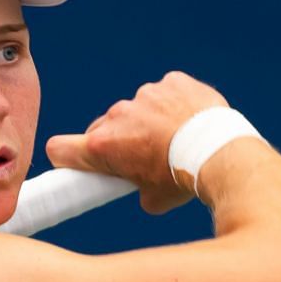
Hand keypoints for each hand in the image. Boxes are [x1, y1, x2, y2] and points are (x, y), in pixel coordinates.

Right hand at [44, 70, 230, 214]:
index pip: (60, 148)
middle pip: (102, 129)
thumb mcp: (153, 199)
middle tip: (143, 157)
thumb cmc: (183, 179)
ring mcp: (144, 95)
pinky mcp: (171, 81)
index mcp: (103, 147)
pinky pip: (165, 92)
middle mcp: (117, 116)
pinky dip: (173, 104)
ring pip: (136, 109)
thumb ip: (134, 188)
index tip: (78, 164)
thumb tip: (140, 188)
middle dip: (117, 141)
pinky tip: (190, 119)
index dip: (67, 158)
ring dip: (148, 121)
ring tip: (176, 138)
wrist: (220, 153)